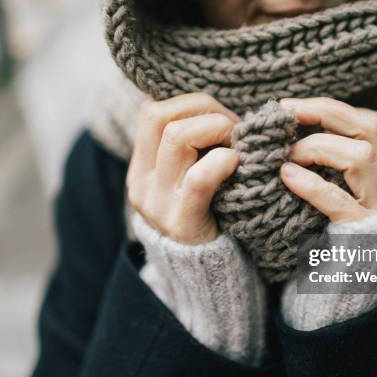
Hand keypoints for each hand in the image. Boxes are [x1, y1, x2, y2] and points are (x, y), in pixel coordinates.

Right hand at [127, 93, 239, 243]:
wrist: (203, 272)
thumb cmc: (206, 213)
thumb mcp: (186, 177)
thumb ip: (192, 147)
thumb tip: (218, 109)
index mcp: (141, 166)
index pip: (151, 111)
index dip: (190, 104)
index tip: (220, 117)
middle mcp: (142, 181)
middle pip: (160, 116)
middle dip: (205, 110)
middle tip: (232, 128)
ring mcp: (158, 202)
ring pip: (176, 137)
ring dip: (216, 129)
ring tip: (235, 147)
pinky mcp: (181, 221)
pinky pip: (199, 177)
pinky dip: (222, 161)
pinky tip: (235, 165)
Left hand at [279, 97, 376, 223]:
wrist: (363, 270)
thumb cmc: (345, 218)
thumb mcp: (348, 182)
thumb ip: (334, 152)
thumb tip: (294, 122)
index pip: (369, 119)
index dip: (328, 107)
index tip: (291, 105)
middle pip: (370, 128)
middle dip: (325, 113)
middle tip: (287, 113)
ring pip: (361, 157)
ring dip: (318, 148)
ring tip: (287, 156)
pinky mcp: (361, 231)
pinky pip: (339, 202)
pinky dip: (312, 186)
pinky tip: (288, 177)